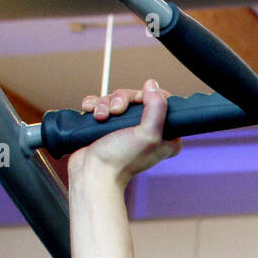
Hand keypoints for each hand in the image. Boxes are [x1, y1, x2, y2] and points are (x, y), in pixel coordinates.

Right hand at [67, 78, 181, 185]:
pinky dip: (95, 105)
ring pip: (118, 100)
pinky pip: (103, 104)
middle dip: (121, 100)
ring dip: (105, 103)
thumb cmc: (121, 159)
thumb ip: (157, 108)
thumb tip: (153, 86)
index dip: (147, 97)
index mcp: (166, 135)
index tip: (137, 103)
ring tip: (100, 117)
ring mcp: (127, 128)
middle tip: (115, 112)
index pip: (162, 102)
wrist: (92, 171)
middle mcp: (149, 131)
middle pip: (137, 98)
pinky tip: (91, 112)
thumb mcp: (148, 134)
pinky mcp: (109, 126)